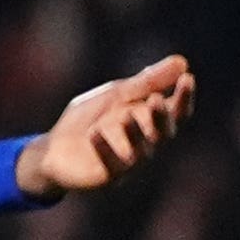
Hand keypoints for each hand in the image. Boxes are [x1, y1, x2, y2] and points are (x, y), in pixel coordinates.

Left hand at [17, 54, 196, 196]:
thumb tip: (182, 62)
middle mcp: (147, 143)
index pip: (176, 111)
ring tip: (126, 117)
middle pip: (165, 132)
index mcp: (151, 121)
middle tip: (155, 100)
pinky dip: (104, 149)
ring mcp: (129, 162)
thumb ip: (146, 82)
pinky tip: (94, 133)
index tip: (187, 78)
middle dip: (161, 117)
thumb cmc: (88, 119)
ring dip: (135, 134)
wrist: (53, 149)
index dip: (184, 96)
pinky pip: (112, 165)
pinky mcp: (109, 177)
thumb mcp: (116, 95)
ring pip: (142, 151)